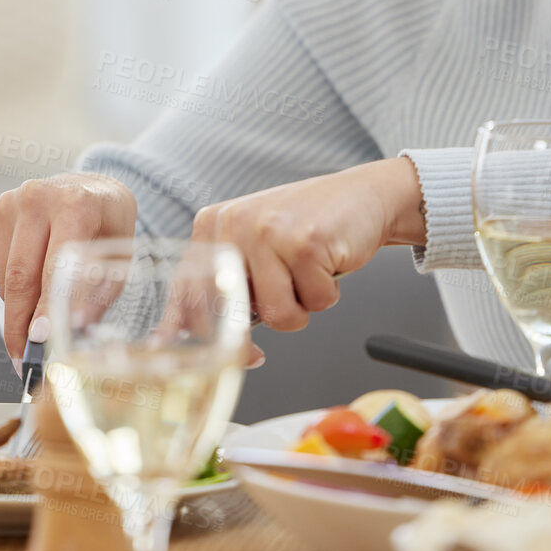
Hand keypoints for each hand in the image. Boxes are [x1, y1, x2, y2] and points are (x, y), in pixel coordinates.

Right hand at [0, 173, 136, 362]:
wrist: (90, 190)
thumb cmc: (107, 228)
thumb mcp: (118, 259)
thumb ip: (96, 295)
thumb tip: (71, 331)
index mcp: (75, 203)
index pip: (56, 264)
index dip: (46, 307)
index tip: (41, 341)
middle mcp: (36, 197)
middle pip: (20, 276)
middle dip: (21, 325)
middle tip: (26, 361)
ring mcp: (8, 205)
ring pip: (5, 279)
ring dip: (18, 312)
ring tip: (38, 325)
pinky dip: (11, 291)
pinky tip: (34, 284)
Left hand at [191, 157, 422, 343]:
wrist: (362, 196)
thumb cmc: (307, 226)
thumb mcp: (252, 244)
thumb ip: (225, 280)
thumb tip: (192, 333)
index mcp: (213, 224)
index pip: (187, 288)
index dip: (199, 331)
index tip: (214, 354)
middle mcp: (234, 223)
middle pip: (229, 312)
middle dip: (254, 333)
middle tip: (282, 312)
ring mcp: (270, 232)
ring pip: (277, 315)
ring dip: (301, 308)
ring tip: (307, 275)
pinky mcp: (306, 244)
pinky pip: (315, 303)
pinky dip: (327, 294)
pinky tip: (328, 264)